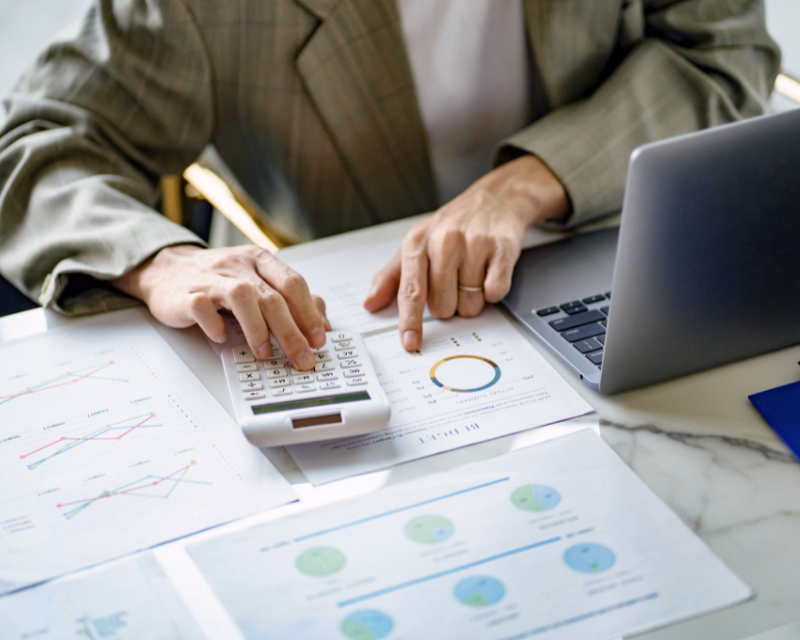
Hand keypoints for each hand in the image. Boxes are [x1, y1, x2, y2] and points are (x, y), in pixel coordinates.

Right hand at [111, 245, 330, 369]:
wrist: (166, 270)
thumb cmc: (218, 280)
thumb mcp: (258, 282)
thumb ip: (290, 301)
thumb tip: (321, 326)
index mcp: (261, 260)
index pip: (293, 284)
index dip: (309, 313)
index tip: (319, 339)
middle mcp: (239, 265)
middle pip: (272, 297)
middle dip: (291, 333)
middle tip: (302, 358)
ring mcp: (212, 277)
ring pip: (242, 298)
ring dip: (257, 329)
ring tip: (264, 353)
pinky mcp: (187, 293)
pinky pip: (203, 307)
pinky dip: (214, 325)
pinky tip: (222, 337)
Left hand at [363, 155, 569, 350]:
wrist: (496, 198)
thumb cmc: (452, 226)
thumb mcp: (416, 244)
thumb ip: (392, 277)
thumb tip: (371, 303)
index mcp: (418, 243)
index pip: (411, 291)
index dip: (410, 321)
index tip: (411, 342)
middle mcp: (444, 242)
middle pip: (443, 306)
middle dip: (449, 303)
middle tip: (454, 281)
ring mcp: (474, 244)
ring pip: (470, 304)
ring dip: (472, 298)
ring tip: (473, 272)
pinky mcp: (502, 249)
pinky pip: (495, 292)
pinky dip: (493, 290)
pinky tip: (489, 271)